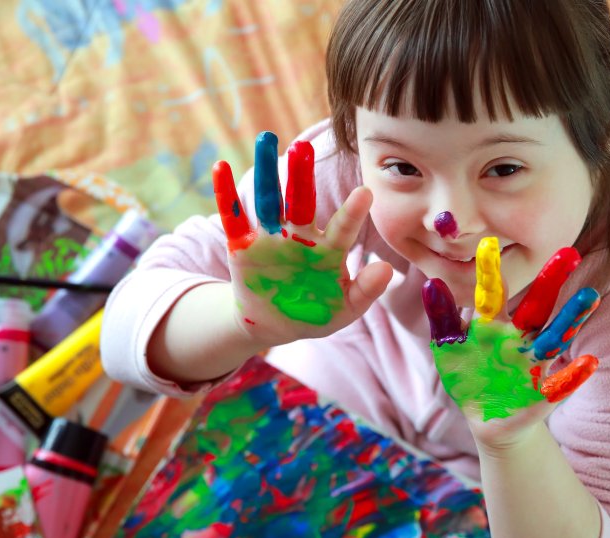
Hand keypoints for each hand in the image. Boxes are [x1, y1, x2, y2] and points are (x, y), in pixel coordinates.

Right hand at [213, 131, 392, 346]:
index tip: (366, 193)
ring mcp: (272, 239)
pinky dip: (226, 194)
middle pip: (302, 201)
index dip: (353, 212)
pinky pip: (234, 218)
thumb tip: (388, 269)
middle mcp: (301, 236)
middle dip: (302, 175)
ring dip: (266, 172)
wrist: (275, 324)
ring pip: (269, 200)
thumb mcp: (345, 309)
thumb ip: (366, 291)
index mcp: (329, 249)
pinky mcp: (243, 246)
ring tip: (266, 140)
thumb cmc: (317, 313)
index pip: (343, 228)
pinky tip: (221, 167)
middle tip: (303, 147)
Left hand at [422, 238, 600, 449]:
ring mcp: (534, 363)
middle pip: (537, 305)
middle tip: (569, 252)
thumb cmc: (468, 376)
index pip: (493, 292)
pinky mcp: (544, 392)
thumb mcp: (449, 348)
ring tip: (590, 296)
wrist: (487, 419)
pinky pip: (561, 382)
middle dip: (551, 281)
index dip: (490, 270)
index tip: (489, 242)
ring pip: (555, 336)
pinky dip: (574, 374)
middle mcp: (519, 337)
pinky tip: (589, 362)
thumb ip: (442, 318)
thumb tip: (431, 283)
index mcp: (493, 324)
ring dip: (572, 318)